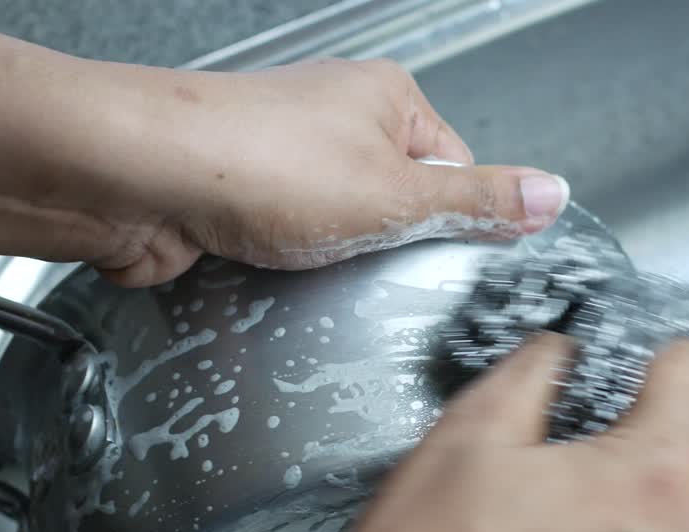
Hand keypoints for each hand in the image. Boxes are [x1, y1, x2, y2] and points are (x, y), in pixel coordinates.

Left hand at [0, 10, 570, 285]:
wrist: (134, 178)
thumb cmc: (260, 165)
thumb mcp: (394, 194)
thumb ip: (477, 201)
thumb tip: (554, 194)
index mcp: (387, 98)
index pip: (454, 171)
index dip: (452, 223)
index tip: (443, 261)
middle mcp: (335, 118)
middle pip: (397, 203)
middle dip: (388, 247)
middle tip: (374, 271)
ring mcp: (283, 156)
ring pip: (341, 228)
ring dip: (334, 260)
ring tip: (316, 269)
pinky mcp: (241, 196)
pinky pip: (290, 242)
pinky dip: (289, 266)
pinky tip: (279, 276)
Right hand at [238, 335, 688, 531]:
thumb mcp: (464, 437)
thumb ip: (530, 375)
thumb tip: (559, 354)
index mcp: (643, 477)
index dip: (660, 349)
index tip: (630, 350)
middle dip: (678, 409)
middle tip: (617, 397)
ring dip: (674, 473)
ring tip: (606, 462)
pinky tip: (634, 531)